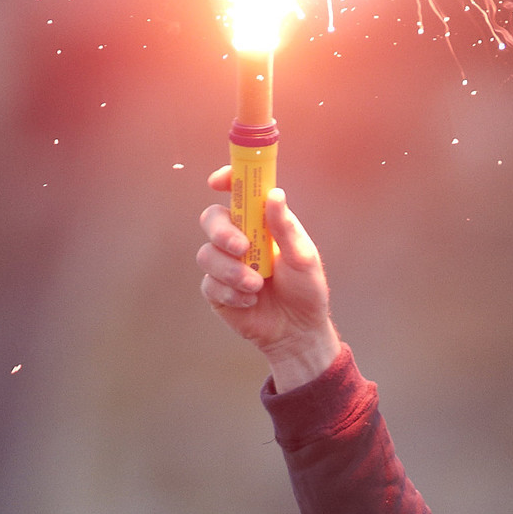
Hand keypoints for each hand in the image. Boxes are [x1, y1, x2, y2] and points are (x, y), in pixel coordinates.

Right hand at [197, 170, 340, 390]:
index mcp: (260, 223)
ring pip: (207, 254)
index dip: (226, 180)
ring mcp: (225, 264)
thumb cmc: (305, 291)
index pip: (238, 193)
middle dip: (222, 232)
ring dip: (232, 271)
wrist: (299, 332)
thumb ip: (286, 228)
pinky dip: (231, 294)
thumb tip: (274, 194)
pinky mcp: (217, 291)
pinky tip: (250, 302)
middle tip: (242, 248)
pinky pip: (210, 284)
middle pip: (211, 218)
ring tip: (257, 287)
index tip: (218, 182)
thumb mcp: (303, 258)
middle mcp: (238, 238)